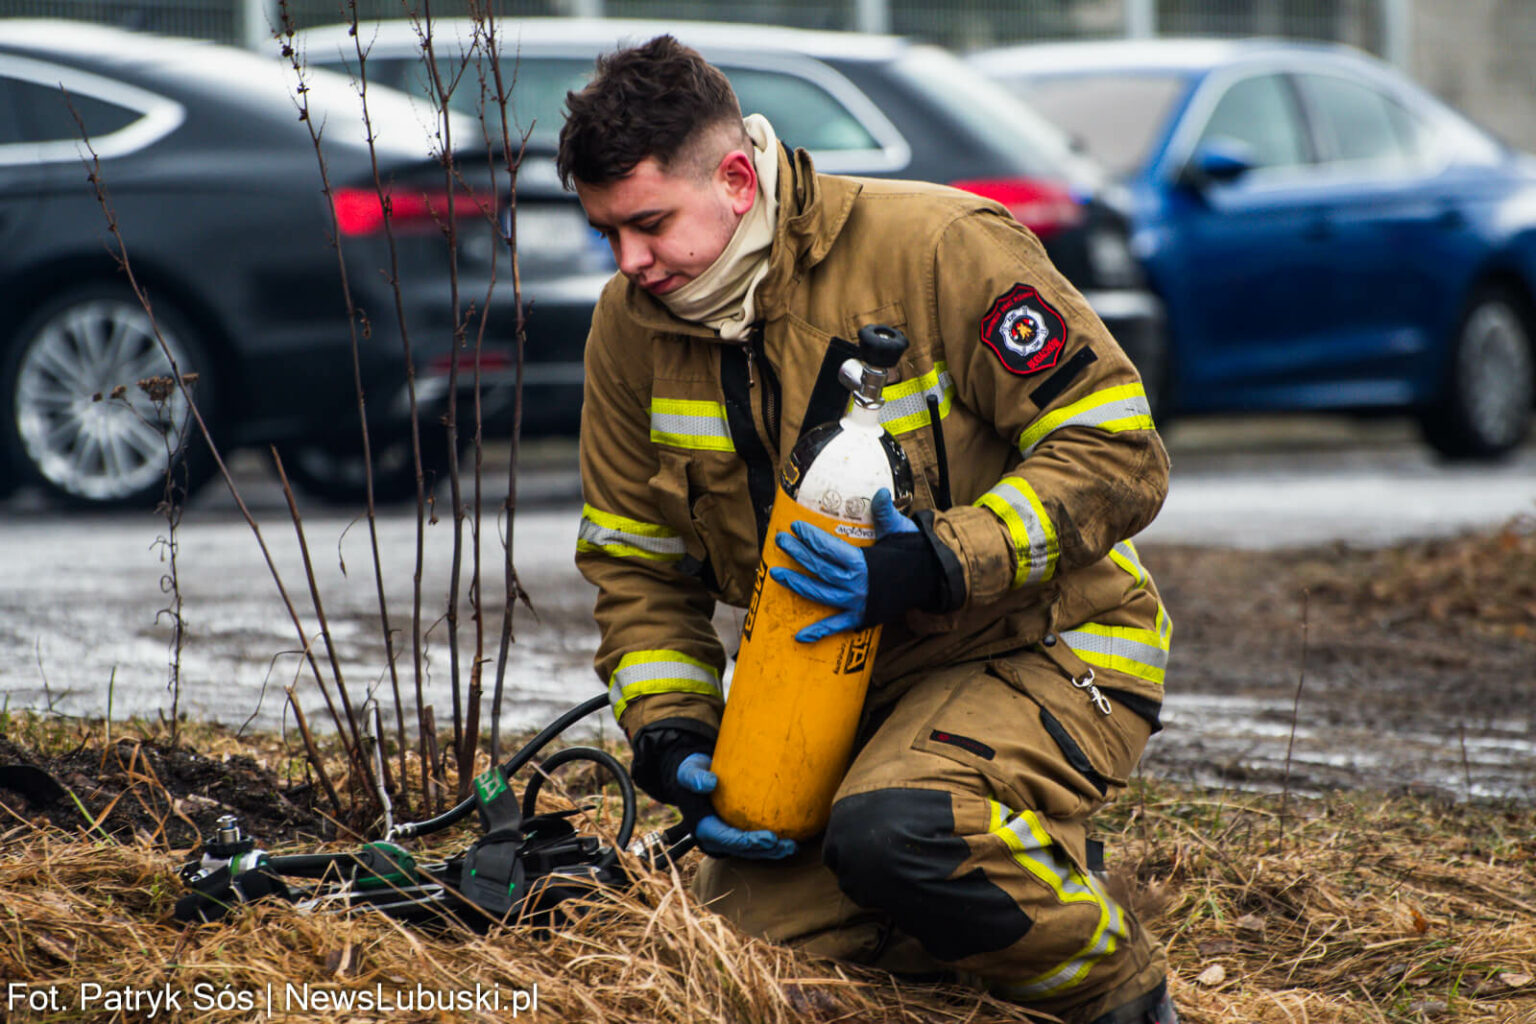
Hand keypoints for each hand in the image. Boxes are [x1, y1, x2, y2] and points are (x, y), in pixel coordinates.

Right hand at [675, 753, 797, 859]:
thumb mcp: (688, 771)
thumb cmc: (694, 772)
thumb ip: (694, 777)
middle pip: (743, 850)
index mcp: (705, 827)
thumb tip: (709, 782)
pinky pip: (755, 841)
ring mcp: (728, 836)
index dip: (749, 842)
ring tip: (792, 846)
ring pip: (751, 851)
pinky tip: (791, 837)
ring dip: (772, 851)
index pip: (728, 839)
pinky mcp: (737, 831)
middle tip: (787, 845)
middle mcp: (717, 837)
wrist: (696, 775)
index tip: (770, 837)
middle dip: (765, 851)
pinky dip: (772, 843)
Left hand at [769, 488, 918, 641]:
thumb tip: (881, 492)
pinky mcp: (860, 618)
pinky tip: (799, 637)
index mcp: (862, 561)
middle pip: (819, 568)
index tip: (795, 527)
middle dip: (797, 554)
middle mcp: (856, 583)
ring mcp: (856, 603)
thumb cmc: (914, 553)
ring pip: (819, 594)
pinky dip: (818, 633)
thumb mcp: (899, 530)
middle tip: (779, 541)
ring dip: (796, 584)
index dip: (810, 538)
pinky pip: (836, 627)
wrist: (931, 581)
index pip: (829, 548)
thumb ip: (885, 513)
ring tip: (776, 574)